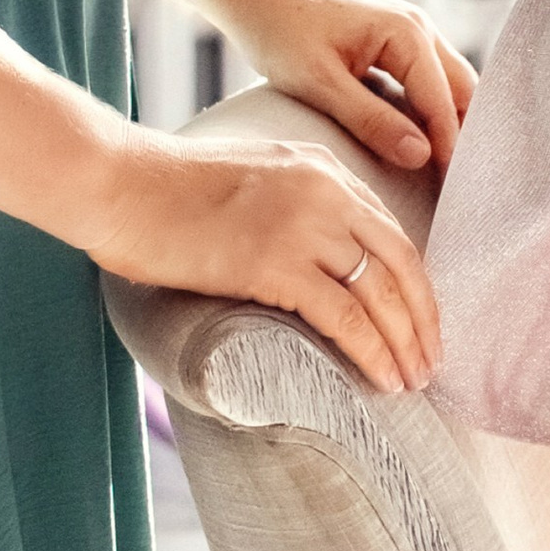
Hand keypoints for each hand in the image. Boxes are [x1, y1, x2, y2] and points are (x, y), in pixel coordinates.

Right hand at [91, 124, 440, 394]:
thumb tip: (310, 257)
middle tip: (431, 363)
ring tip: (413, 383)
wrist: (118, 184)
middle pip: (399, 261)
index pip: (388, 230)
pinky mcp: (276, 262)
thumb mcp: (249, 178)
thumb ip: (289, 204)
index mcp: (320, 167)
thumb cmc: (164, 191)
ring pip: (380, 292)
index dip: (412, 283)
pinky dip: (371, 352)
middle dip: (422, 319)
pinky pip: (344, 317)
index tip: (420, 322)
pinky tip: (382, 379)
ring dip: (404, 344)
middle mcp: (324, 190)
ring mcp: (303, 223)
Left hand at [214, 0, 476, 178]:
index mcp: (407, 33)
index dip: (451, 152)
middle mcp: (419, 28)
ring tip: (444, 175)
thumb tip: (422, 156)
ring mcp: (409, 32)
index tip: (453, 197)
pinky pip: (426, 81)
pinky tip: (420, 144)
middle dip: (463, 139)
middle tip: (458, 191)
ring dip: (449, 125)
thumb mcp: (320, 84)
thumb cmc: (280, 31)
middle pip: (462, 92)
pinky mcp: (394, 42)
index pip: (444, 103)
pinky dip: (430, 112)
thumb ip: (371, 120)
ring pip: (448, 86)